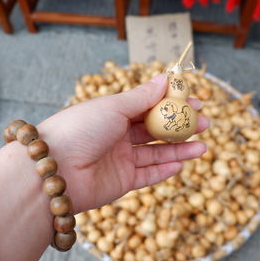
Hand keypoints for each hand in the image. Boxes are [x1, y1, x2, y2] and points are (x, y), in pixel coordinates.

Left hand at [38, 74, 208, 212]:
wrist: (54, 170)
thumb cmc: (80, 129)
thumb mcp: (114, 106)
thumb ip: (142, 96)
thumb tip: (166, 78)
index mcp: (112, 112)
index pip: (148, 105)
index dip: (172, 103)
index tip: (196, 102)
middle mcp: (116, 134)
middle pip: (155, 129)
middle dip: (181, 126)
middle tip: (205, 123)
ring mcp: (119, 159)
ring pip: (156, 153)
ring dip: (180, 149)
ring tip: (203, 146)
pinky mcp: (121, 181)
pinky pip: (147, 174)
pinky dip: (165, 169)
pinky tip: (182, 163)